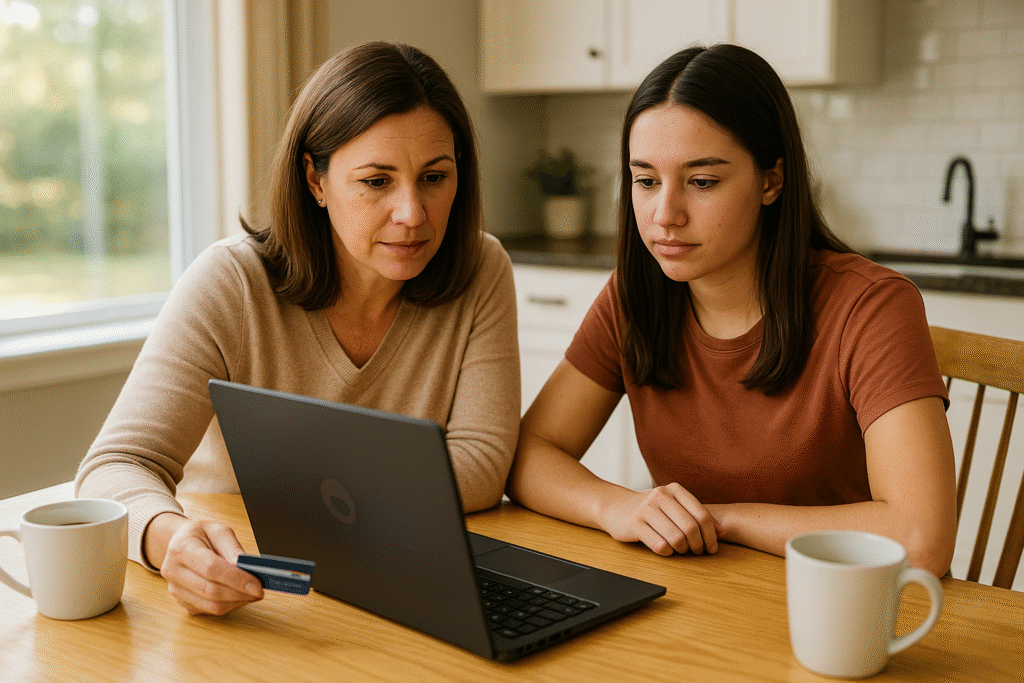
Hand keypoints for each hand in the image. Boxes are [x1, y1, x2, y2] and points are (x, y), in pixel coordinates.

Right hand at [158, 518, 263, 614]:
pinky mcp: (182, 602)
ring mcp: (175, 590)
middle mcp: (173, 571)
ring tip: (252, 594)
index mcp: (182, 548)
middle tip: (260, 591)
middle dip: (240, 594)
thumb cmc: (200, 536)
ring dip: (237, 602)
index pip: (211, 568)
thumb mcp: (218, 531)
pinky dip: (228, 606)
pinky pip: (209, 610)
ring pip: (211, 605)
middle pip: (211, 591)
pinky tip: (239, 596)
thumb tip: (245, 567)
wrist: (178, 543)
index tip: (257, 585)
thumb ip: (232, 548)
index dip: (236, 579)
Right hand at [598, 483, 721, 555]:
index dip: (711, 535)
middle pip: (691, 528)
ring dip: (682, 550)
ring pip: (676, 538)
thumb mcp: (674, 507)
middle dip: (698, 545)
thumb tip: (722, 531)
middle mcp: (661, 495)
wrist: (615, 507)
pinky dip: (667, 552)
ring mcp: (646, 509)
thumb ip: (697, 515)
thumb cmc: (651, 509)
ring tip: (681, 550)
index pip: (702, 515)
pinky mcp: (635, 523)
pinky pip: (660, 545)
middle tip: (697, 552)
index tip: (712, 547)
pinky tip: (665, 549)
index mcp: (675, 489)